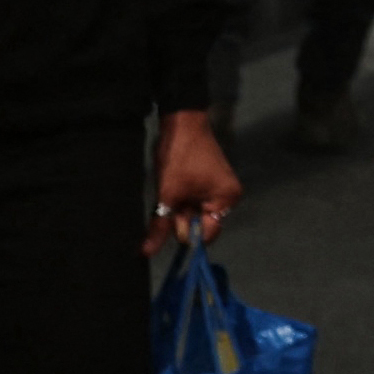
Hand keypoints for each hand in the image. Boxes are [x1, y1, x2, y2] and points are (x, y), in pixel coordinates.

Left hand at [149, 109, 241, 256]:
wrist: (182, 120)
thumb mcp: (168, 193)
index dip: (185, 232)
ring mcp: (220, 189)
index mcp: (226, 200)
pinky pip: (195, 201)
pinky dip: (183, 200)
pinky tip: (174, 188)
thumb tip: (145, 253)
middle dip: (182, 218)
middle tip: (169, 200)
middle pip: (201, 224)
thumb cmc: (179, 156)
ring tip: (171, 191)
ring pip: (195, 213)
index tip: (170, 220)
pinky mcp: (211, 182)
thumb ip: (160, 226)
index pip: (206, 235)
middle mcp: (228, 197)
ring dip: (180, 208)